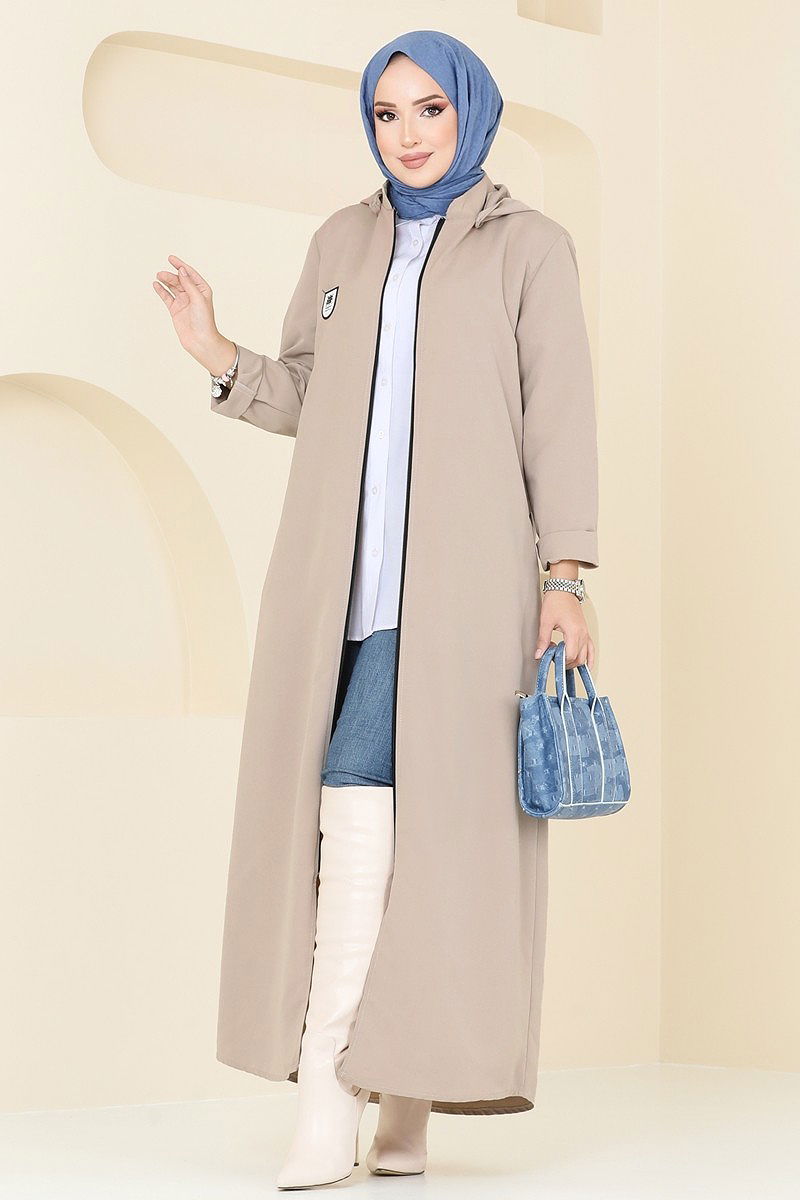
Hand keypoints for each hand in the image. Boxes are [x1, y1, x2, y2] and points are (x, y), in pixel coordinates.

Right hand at [152, 255, 233, 372]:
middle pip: (180, 280)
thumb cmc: (204, 321)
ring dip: (166, 281)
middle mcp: (193, 294)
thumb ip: (189, 284)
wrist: (200, 341)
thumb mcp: (198, 299)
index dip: (181, 265)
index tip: (171, 258)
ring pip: (173, 287)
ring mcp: (183, 302)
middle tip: (161, 274)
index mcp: (202, 290)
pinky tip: (156, 285)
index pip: (190, 274)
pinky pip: (167, 297)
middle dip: (171, 275)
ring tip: (158, 276)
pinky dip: (161, 291)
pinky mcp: (175, 310)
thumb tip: (182, 270)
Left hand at [534, 591, 594, 668]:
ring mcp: (586, 633)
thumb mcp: (546, 622)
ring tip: (565, 663)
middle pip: (579, 658)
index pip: (570, 655)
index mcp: (574, 632)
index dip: (560, 660)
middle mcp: (583, 633)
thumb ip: (543, 640)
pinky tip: (587, 666)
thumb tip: (539, 655)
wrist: (563, 589)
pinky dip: (590, 658)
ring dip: (576, 662)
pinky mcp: (585, 631)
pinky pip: (591, 648)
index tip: (550, 657)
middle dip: (567, 663)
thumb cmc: (555, 602)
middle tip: (554, 659)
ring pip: (586, 655)